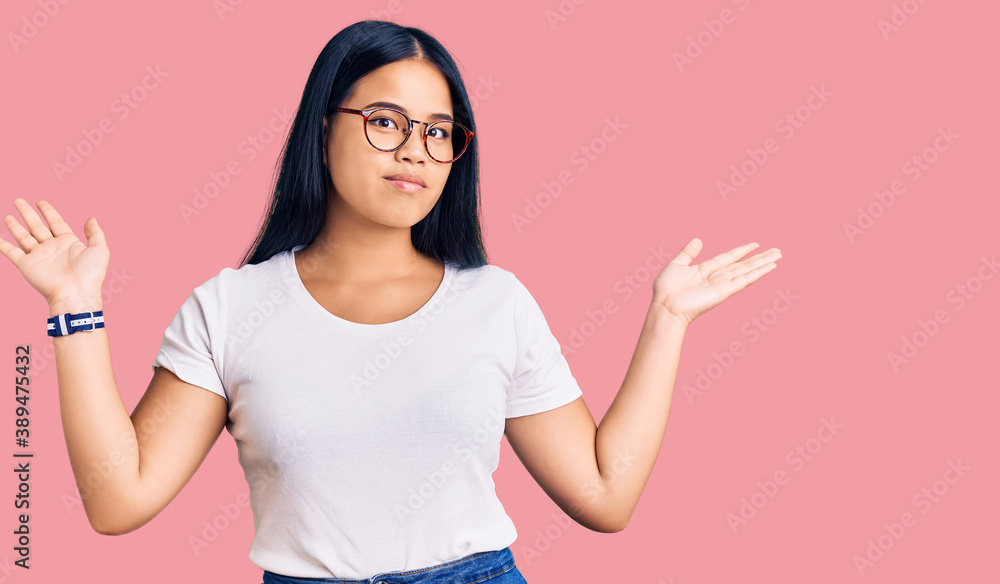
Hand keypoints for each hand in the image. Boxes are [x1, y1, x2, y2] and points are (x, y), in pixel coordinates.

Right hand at [0, 198, 109, 305]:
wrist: (75, 294)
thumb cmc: (90, 275)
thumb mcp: (99, 250)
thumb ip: (95, 233)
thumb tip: (91, 219)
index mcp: (68, 243)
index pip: (56, 222)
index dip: (48, 212)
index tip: (40, 202)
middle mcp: (51, 248)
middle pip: (36, 225)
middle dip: (27, 213)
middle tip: (18, 200)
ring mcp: (38, 256)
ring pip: (23, 236)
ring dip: (15, 226)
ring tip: (8, 215)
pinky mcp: (27, 265)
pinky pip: (11, 252)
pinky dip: (3, 245)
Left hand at [651, 237, 781, 325]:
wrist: (666, 305)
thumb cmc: (667, 289)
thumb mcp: (677, 264)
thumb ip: (688, 253)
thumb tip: (698, 240)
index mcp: (707, 268)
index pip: (730, 257)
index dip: (743, 250)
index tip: (755, 244)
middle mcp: (718, 276)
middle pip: (745, 264)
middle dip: (761, 257)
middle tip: (777, 250)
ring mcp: (724, 283)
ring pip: (749, 270)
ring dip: (764, 263)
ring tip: (778, 255)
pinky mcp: (726, 290)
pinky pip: (746, 279)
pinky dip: (759, 273)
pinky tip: (771, 267)